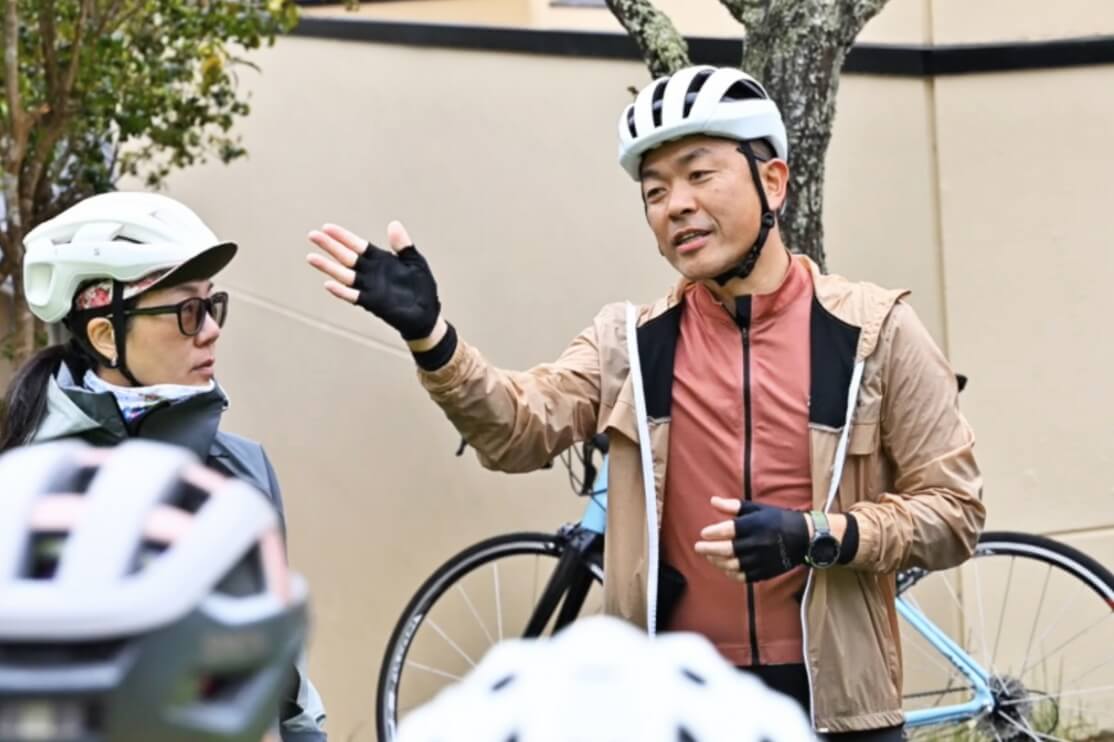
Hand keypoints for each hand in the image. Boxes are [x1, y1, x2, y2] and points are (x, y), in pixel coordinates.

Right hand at [307, 221, 443, 340]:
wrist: (426, 314)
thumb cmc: (421, 287)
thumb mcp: (414, 261)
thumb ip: (402, 244)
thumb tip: (393, 224)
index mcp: (379, 260)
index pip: (357, 245)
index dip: (342, 236)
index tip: (327, 227)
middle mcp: (369, 272)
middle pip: (345, 257)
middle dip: (329, 246)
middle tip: (312, 235)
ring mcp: (368, 287)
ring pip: (344, 275)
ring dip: (328, 267)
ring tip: (312, 257)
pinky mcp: (372, 303)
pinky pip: (353, 296)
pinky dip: (341, 291)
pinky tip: (328, 284)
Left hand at [695, 496, 808, 581]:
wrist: (805, 537)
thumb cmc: (777, 519)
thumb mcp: (756, 508)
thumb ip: (733, 506)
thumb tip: (712, 501)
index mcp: (754, 525)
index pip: (728, 530)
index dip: (713, 533)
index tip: (703, 533)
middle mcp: (757, 543)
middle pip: (727, 550)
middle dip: (709, 549)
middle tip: (698, 547)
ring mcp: (762, 559)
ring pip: (733, 564)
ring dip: (718, 561)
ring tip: (709, 557)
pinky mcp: (766, 571)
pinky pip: (744, 576)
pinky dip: (731, 573)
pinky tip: (724, 567)